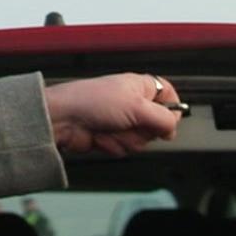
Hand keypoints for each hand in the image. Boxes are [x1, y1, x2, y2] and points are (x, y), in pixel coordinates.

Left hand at [44, 73, 182, 156]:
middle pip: (157, 124)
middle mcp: (131, 103)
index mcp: (139, 87)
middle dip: (143, 130)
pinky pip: (124, 148)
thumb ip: (163, 118)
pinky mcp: (110, 137)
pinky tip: (100, 135)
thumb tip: (173, 128)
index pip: (168, 94)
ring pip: (141, 140)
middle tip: (129, 122)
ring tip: (109, 128)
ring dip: (125, 139)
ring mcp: (120, 121)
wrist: (62, 119)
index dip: (172, 108)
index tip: (169, 118)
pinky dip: (112, 145)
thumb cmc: (91, 101)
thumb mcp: (136, 106)